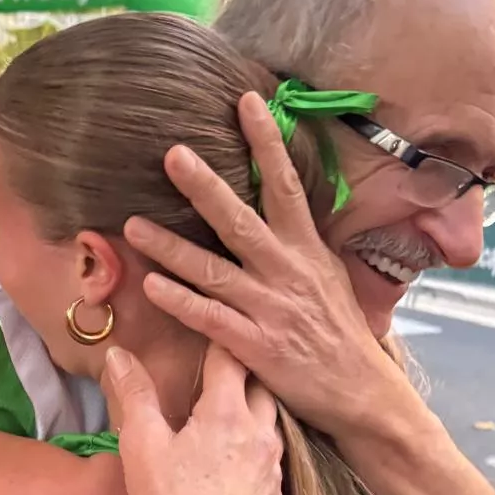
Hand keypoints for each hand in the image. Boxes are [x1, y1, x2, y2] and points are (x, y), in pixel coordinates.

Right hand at [103, 339, 281, 494]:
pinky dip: (258, 444)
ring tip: (230, 409)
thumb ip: (134, 392)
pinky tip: (238, 454)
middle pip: (261, 384)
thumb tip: (119, 353)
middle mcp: (261, 432)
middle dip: (243, 372)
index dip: (217, 339)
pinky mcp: (276, 493)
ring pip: (272, 420)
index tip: (207, 328)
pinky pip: (273, 455)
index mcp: (228, 412)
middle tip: (220, 369)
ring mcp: (273, 465)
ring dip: (254, 409)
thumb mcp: (141, 442)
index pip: (230, 357)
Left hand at [123, 93, 394, 436]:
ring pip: (213, 270)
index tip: (246, 100)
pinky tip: (150, 286)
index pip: (286, 185)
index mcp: (307, 251)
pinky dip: (180, 302)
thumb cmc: (341, 337)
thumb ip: (299, 246)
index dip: (266, 142)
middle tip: (172, 152)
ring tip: (132, 224)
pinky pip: (210, 319)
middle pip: (240, 220)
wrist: (362, 394)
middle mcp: (288, 273)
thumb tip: (280, 207)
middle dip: (204, 186)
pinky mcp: (255, 346)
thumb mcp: (329, 280)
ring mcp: (270, 309)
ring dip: (170, 247)